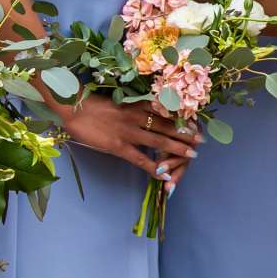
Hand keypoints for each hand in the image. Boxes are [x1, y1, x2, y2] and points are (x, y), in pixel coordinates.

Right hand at [56, 93, 199, 179]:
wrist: (74, 108)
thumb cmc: (94, 104)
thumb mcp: (119, 101)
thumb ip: (134, 107)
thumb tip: (148, 111)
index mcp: (137, 105)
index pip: (165, 111)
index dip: (182, 117)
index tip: (196, 121)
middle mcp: (137, 117)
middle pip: (167, 126)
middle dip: (186, 133)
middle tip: (202, 139)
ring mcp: (129, 132)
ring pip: (159, 142)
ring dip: (177, 149)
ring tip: (192, 154)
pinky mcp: (118, 146)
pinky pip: (139, 159)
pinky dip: (152, 168)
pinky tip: (163, 175)